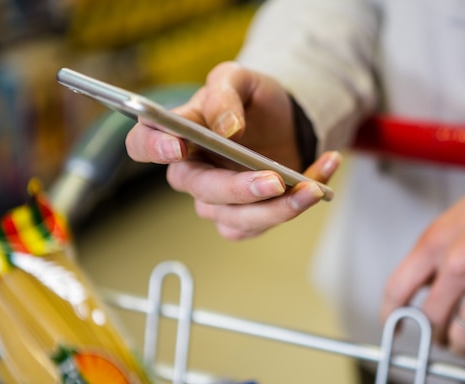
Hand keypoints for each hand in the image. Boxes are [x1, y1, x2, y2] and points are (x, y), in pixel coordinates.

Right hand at [125, 61, 340, 238]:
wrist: (287, 122)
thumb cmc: (253, 101)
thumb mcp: (240, 80)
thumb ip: (226, 94)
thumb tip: (226, 128)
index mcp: (179, 135)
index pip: (144, 145)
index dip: (153, 147)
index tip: (177, 146)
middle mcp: (194, 173)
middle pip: (201, 190)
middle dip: (238, 189)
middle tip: (272, 179)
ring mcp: (220, 201)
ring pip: (237, 218)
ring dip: (278, 208)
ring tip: (311, 188)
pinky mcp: (248, 217)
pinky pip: (267, 223)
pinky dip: (298, 205)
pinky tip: (320, 180)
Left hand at [381, 126, 464, 364]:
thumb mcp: (456, 216)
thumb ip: (435, 252)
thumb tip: (420, 288)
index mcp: (436, 240)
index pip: (396, 290)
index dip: (392, 317)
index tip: (396, 327)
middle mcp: (460, 262)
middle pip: (430, 321)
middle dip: (434, 335)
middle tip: (441, 334)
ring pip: (463, 339)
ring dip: (463, 347)